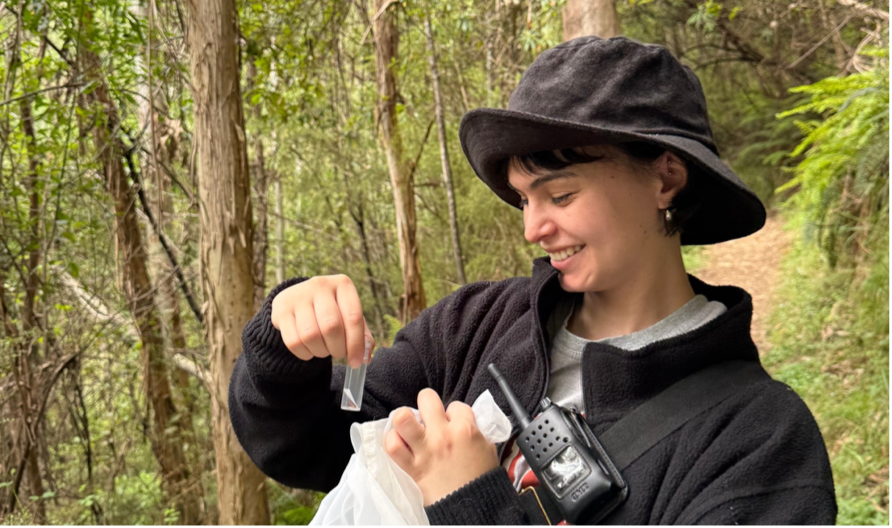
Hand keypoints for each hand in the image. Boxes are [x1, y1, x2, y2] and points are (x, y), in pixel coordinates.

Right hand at [271, 275, 373, 367]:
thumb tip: (365, 358)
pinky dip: (304, 354)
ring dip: (320, 352)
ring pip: (311, 335)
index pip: (353, 317)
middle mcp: (319, 285)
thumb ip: (362, 336)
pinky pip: (293, 341)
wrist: (298, 299)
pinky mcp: (281, 310)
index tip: (356, 362)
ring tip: (324, 350)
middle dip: (337, 348)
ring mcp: (298, 296)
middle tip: (338, 354)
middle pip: (331, 326)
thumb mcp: (349, 316)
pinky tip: (310, 351)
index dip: (356, 344)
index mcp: (342, 285)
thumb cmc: (331, 311)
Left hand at [384, 389, 498, 505]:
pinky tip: (398, 441)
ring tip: (408, 424)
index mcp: (466, 430)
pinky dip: (392, 441)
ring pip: (403, 418)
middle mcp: (443, 435)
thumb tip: (465, 423)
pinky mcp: (412, 466)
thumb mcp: (488, 449)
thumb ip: (476, 432)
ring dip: (403, 418)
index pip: (456, 405)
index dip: (453, 413)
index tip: (452, 422)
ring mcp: (426, 450)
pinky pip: (393, 446)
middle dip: (426, 404)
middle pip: (426, 399)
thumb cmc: (481, 480)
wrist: (472, 508)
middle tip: (428, 416)